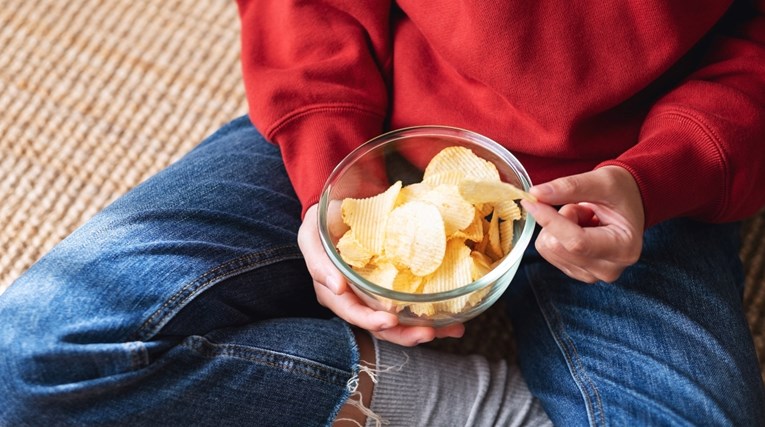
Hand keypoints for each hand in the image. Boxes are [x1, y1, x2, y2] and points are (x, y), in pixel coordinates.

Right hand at [297, 204, 464, 345]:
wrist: (350, 200)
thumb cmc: (326, 218)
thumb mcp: (312, 233)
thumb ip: (318, 260)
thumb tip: (336, 287)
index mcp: (334, 292)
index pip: (352, 312)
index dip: (370, 320)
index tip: (391, 320)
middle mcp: (357, 299)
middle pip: (380, 325)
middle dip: (405, 334)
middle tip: (429, 332)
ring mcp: (378, 294)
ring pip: (400, 321)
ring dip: (424, 328)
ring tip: (452, 330)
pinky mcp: (396, 286)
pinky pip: (413, 303)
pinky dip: (432, 312)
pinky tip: (454, 317)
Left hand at [520, 166, 644, 283]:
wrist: (629, 204)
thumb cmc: (621, 192)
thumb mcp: (602, 181)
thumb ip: (570, 187)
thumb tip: (536, 193)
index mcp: (623, 248)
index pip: (576, 241)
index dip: (550, 221)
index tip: (531, 202)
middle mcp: (609, 269)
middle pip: (557, 247)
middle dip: (560, 219)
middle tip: (581, 208)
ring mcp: (592, 274)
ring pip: (548, 249)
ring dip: (558, 226)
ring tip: (584, 218)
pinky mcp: (576, 272)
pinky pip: (548, 252)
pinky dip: (556, 235)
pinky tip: (579, 228)